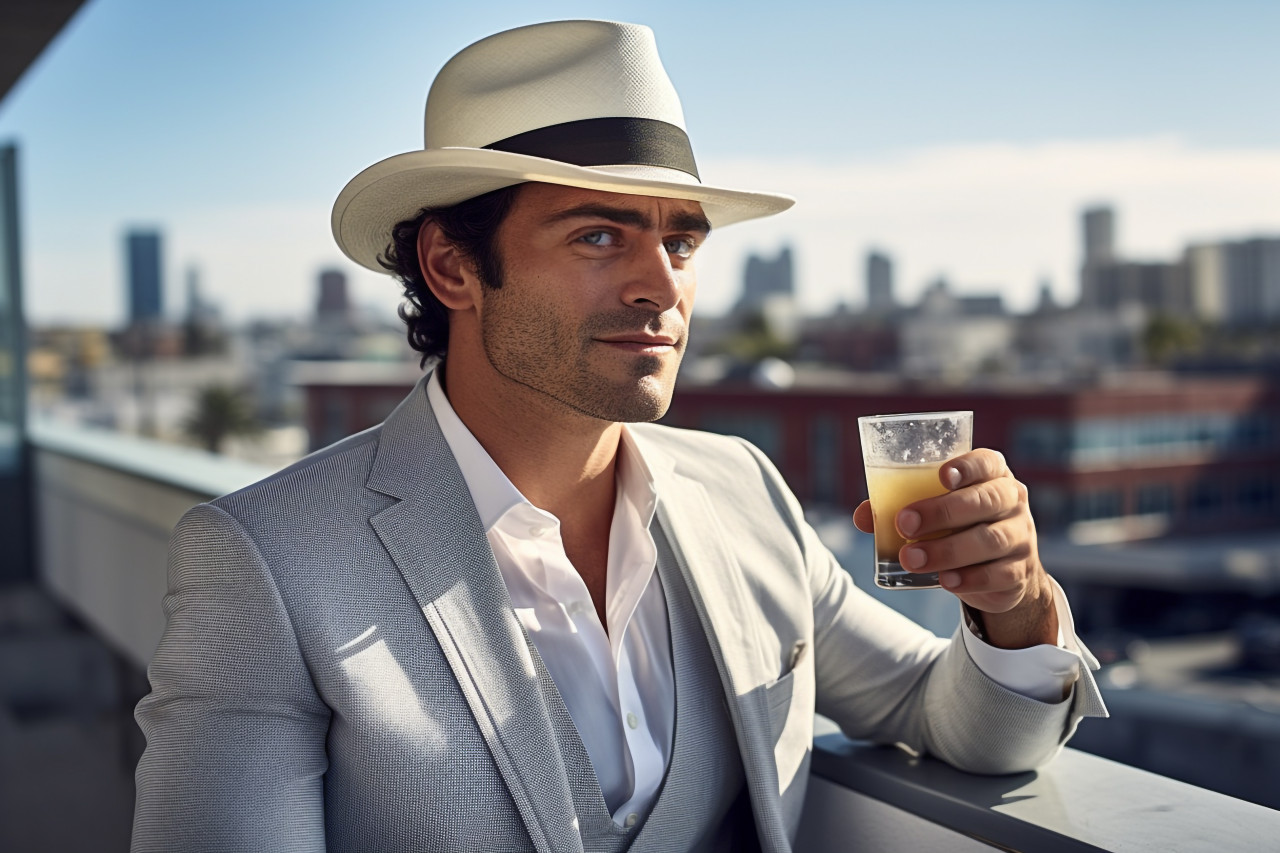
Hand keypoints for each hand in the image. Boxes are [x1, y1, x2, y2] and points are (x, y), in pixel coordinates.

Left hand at [852, 449, 1057, 648]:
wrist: (1004, 570)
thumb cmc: (961, 526)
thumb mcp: (937, 510)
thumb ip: (901, 507)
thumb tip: (862, 516)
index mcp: (992, 474)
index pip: (986, 462)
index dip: (967, 467)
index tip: (941, 476)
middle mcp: (1011, 500)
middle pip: (985, 501)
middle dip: (942, 512)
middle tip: (905, 524)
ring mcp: (1020, 536)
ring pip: (989, 540)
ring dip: (946, 550)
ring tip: (910, 558)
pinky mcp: (1019, 571)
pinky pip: (998, 574)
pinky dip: (969, 578)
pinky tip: (945, 580)